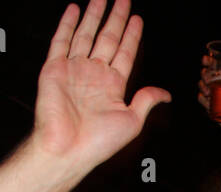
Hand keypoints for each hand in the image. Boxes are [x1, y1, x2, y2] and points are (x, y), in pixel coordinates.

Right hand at [31, 0, 169, 170]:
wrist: (67, 148)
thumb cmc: (98, 142)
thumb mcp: (132, 120)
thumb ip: (146, 101)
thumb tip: (166, 94)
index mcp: (113, 85)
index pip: (125, 52)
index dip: (131, 35)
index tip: (137, 18)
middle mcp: (94, 74)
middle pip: (107, 38)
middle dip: (115, 17)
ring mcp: (74, 69)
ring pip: (86, 34)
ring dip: (94, 14)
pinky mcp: (54, 68)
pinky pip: (61, 41)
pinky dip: (68, 24)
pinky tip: (75, 8)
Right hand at [197, 58, 220, 125]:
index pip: (213, 65)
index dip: (207, 61)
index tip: (205, 60)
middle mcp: (215, 82)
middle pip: (204, 74)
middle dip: (204, 75)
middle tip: (208, 80)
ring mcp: (210, 93)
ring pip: (201, 85)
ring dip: (202, 87)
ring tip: (209, 93)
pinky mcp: (207, 103)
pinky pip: (201, 99)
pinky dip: (202, 99)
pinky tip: (207, 101)